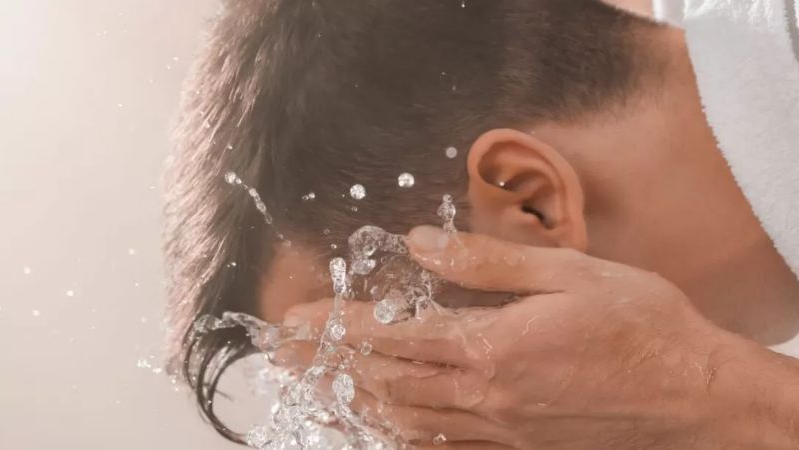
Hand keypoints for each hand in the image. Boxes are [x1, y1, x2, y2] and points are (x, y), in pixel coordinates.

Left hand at [283, 227, 797, 448]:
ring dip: (356, 398)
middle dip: (331, 364)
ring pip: (407, 419)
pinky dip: (403, 435)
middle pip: (387, 380)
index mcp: (493, 346)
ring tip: (320, 386)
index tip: (300, 320)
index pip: (394, 336)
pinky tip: (384, 426)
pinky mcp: (520, 448)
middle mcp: (486, 396)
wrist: (695, 396)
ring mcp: (500, 430)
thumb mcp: (569, 274)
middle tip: (287, 353)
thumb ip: (487, 262)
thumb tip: (423, 245)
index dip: (340, 326)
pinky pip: (444, 448)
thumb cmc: (641, 327)